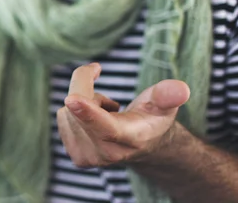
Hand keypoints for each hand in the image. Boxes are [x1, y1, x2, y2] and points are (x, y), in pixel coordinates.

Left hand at [57, 63, 190, 167]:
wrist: (144, 146)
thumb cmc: (152, 118)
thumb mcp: (164, 104)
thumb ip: (168, 95)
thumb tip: (181, 89)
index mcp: (131, 139)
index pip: (106, 126)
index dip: (88, 111)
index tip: (71, 99)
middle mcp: (107, 154)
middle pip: (79, 106)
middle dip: (87, 87)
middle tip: (110, 97)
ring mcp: (89, 158)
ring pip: (68, 110)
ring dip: (83, 102)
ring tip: (106, 113)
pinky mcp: (75, 156)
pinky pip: (63, 117)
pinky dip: (75, 112)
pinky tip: (94, 121)